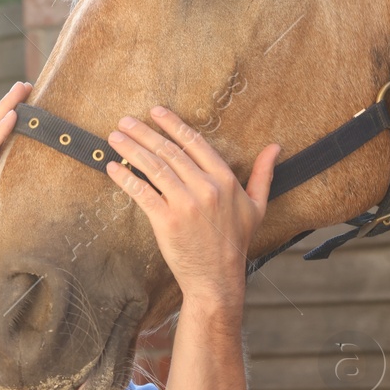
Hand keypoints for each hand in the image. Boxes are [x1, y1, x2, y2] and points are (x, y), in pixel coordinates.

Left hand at [105, 106, 279, 306]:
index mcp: (225, 180)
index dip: (173, 124)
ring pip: (154, 168)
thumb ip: (263, 175)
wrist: (217, 278)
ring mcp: (186, 204)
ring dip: (132, 149)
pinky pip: (143, 193)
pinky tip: (114, 167)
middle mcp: (206, 188)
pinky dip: (126, 178)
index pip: (195, 143)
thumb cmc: (235, 242)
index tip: (156, 112)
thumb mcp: (257, 207)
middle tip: (125, 121)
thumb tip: (275, 148)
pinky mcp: (167, 221)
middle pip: (170, 151)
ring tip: (114, 137)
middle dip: (144, 133)